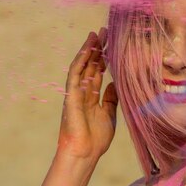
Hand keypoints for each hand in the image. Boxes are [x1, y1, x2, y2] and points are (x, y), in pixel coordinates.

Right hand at [56, 27, 117, 163]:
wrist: (85, 153)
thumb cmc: (96, 139)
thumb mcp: (108, 115)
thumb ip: (110, 99)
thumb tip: (114, 83)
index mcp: (92, 97)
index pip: (98, 72)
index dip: (104, 58)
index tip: (111, 43)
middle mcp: (83, 92)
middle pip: (90, 65)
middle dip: (97, 48)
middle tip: (105, 31)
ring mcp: (76, 93)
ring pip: (82, 66)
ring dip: (88, 50)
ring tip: (96, 34)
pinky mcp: (71, 95)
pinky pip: (75, 74)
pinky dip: (81, 61)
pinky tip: (87, 49)